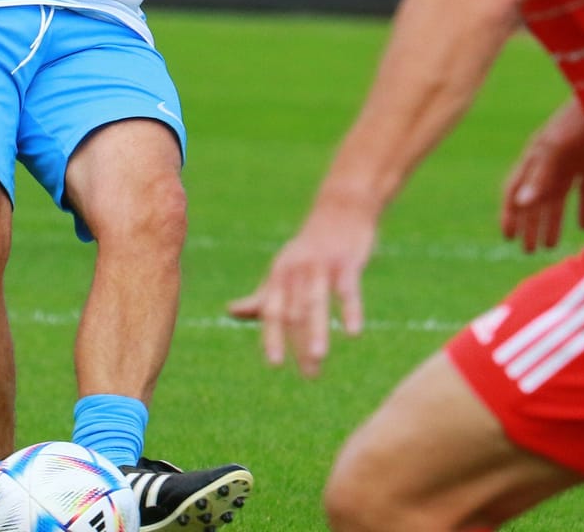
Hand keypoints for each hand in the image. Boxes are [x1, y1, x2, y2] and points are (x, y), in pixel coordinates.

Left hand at [227, 202, 376, 376]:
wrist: (342, 207)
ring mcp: (321, 265)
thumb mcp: (283, 268)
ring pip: (316, 302)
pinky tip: (353, 333)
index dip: (272, 336)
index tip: (275, 364)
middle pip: (294, 312)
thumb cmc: (311, 246)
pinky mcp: (347, 262)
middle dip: (299, 344)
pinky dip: (350, 311)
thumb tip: (230, 312)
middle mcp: (296, 270)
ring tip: (319, 358)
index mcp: (280, 275)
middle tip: (310, 375)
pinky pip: (348, 289)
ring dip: (317, 331)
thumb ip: (262, 294)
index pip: (272, 310)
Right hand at [500, 103, 583, 252]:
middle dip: (530, 224)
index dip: (509, 213)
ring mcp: (571, 162)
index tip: (507, 237)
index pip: (515, 189)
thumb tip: (520, 204)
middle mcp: (549, 161)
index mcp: (534, 156)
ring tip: (550, 246)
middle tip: (528, 251)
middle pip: (536, 199)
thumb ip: (539, 176)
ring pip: (558, 198)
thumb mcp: (556, 147)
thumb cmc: (579, 119)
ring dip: (553, 221)